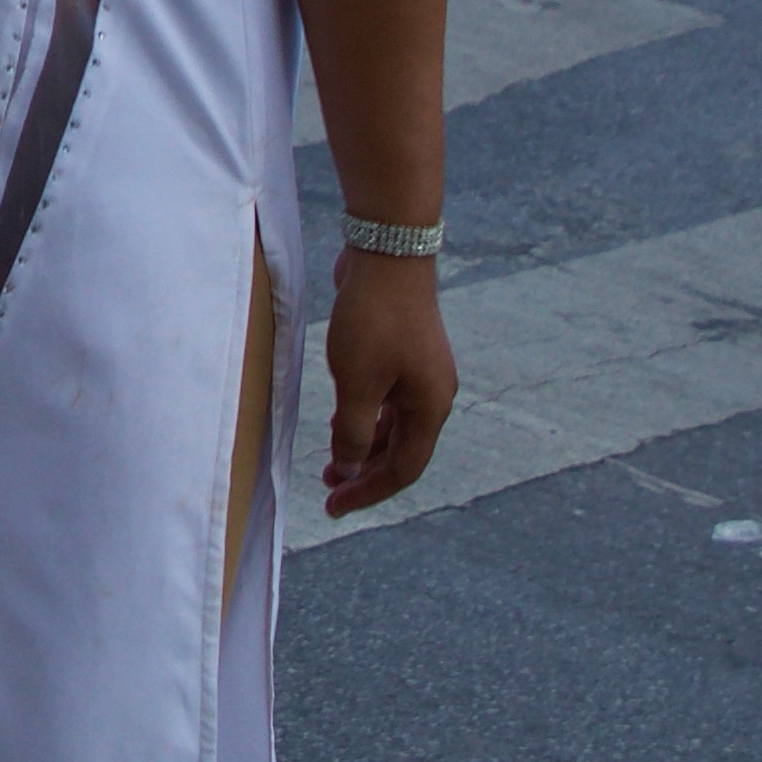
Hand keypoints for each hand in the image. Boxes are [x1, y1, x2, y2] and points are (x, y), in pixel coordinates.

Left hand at [320, 249, 453, 515]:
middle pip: (401, 451)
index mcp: (430, 407)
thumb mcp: (357, 383)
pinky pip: (387, 401)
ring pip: (393, 426)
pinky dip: (365, 418)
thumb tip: (349, 467)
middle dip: (365, 473)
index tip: (334, 506)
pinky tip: (339, 421)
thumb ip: (352, 431)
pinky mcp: (404, 353)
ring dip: (363, 446)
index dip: (368, 492)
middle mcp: (432, 394)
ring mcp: (420, 372)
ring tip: (330, 463)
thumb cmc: (374, 319)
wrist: (387, 254)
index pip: (404, 469)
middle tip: (328, 488)